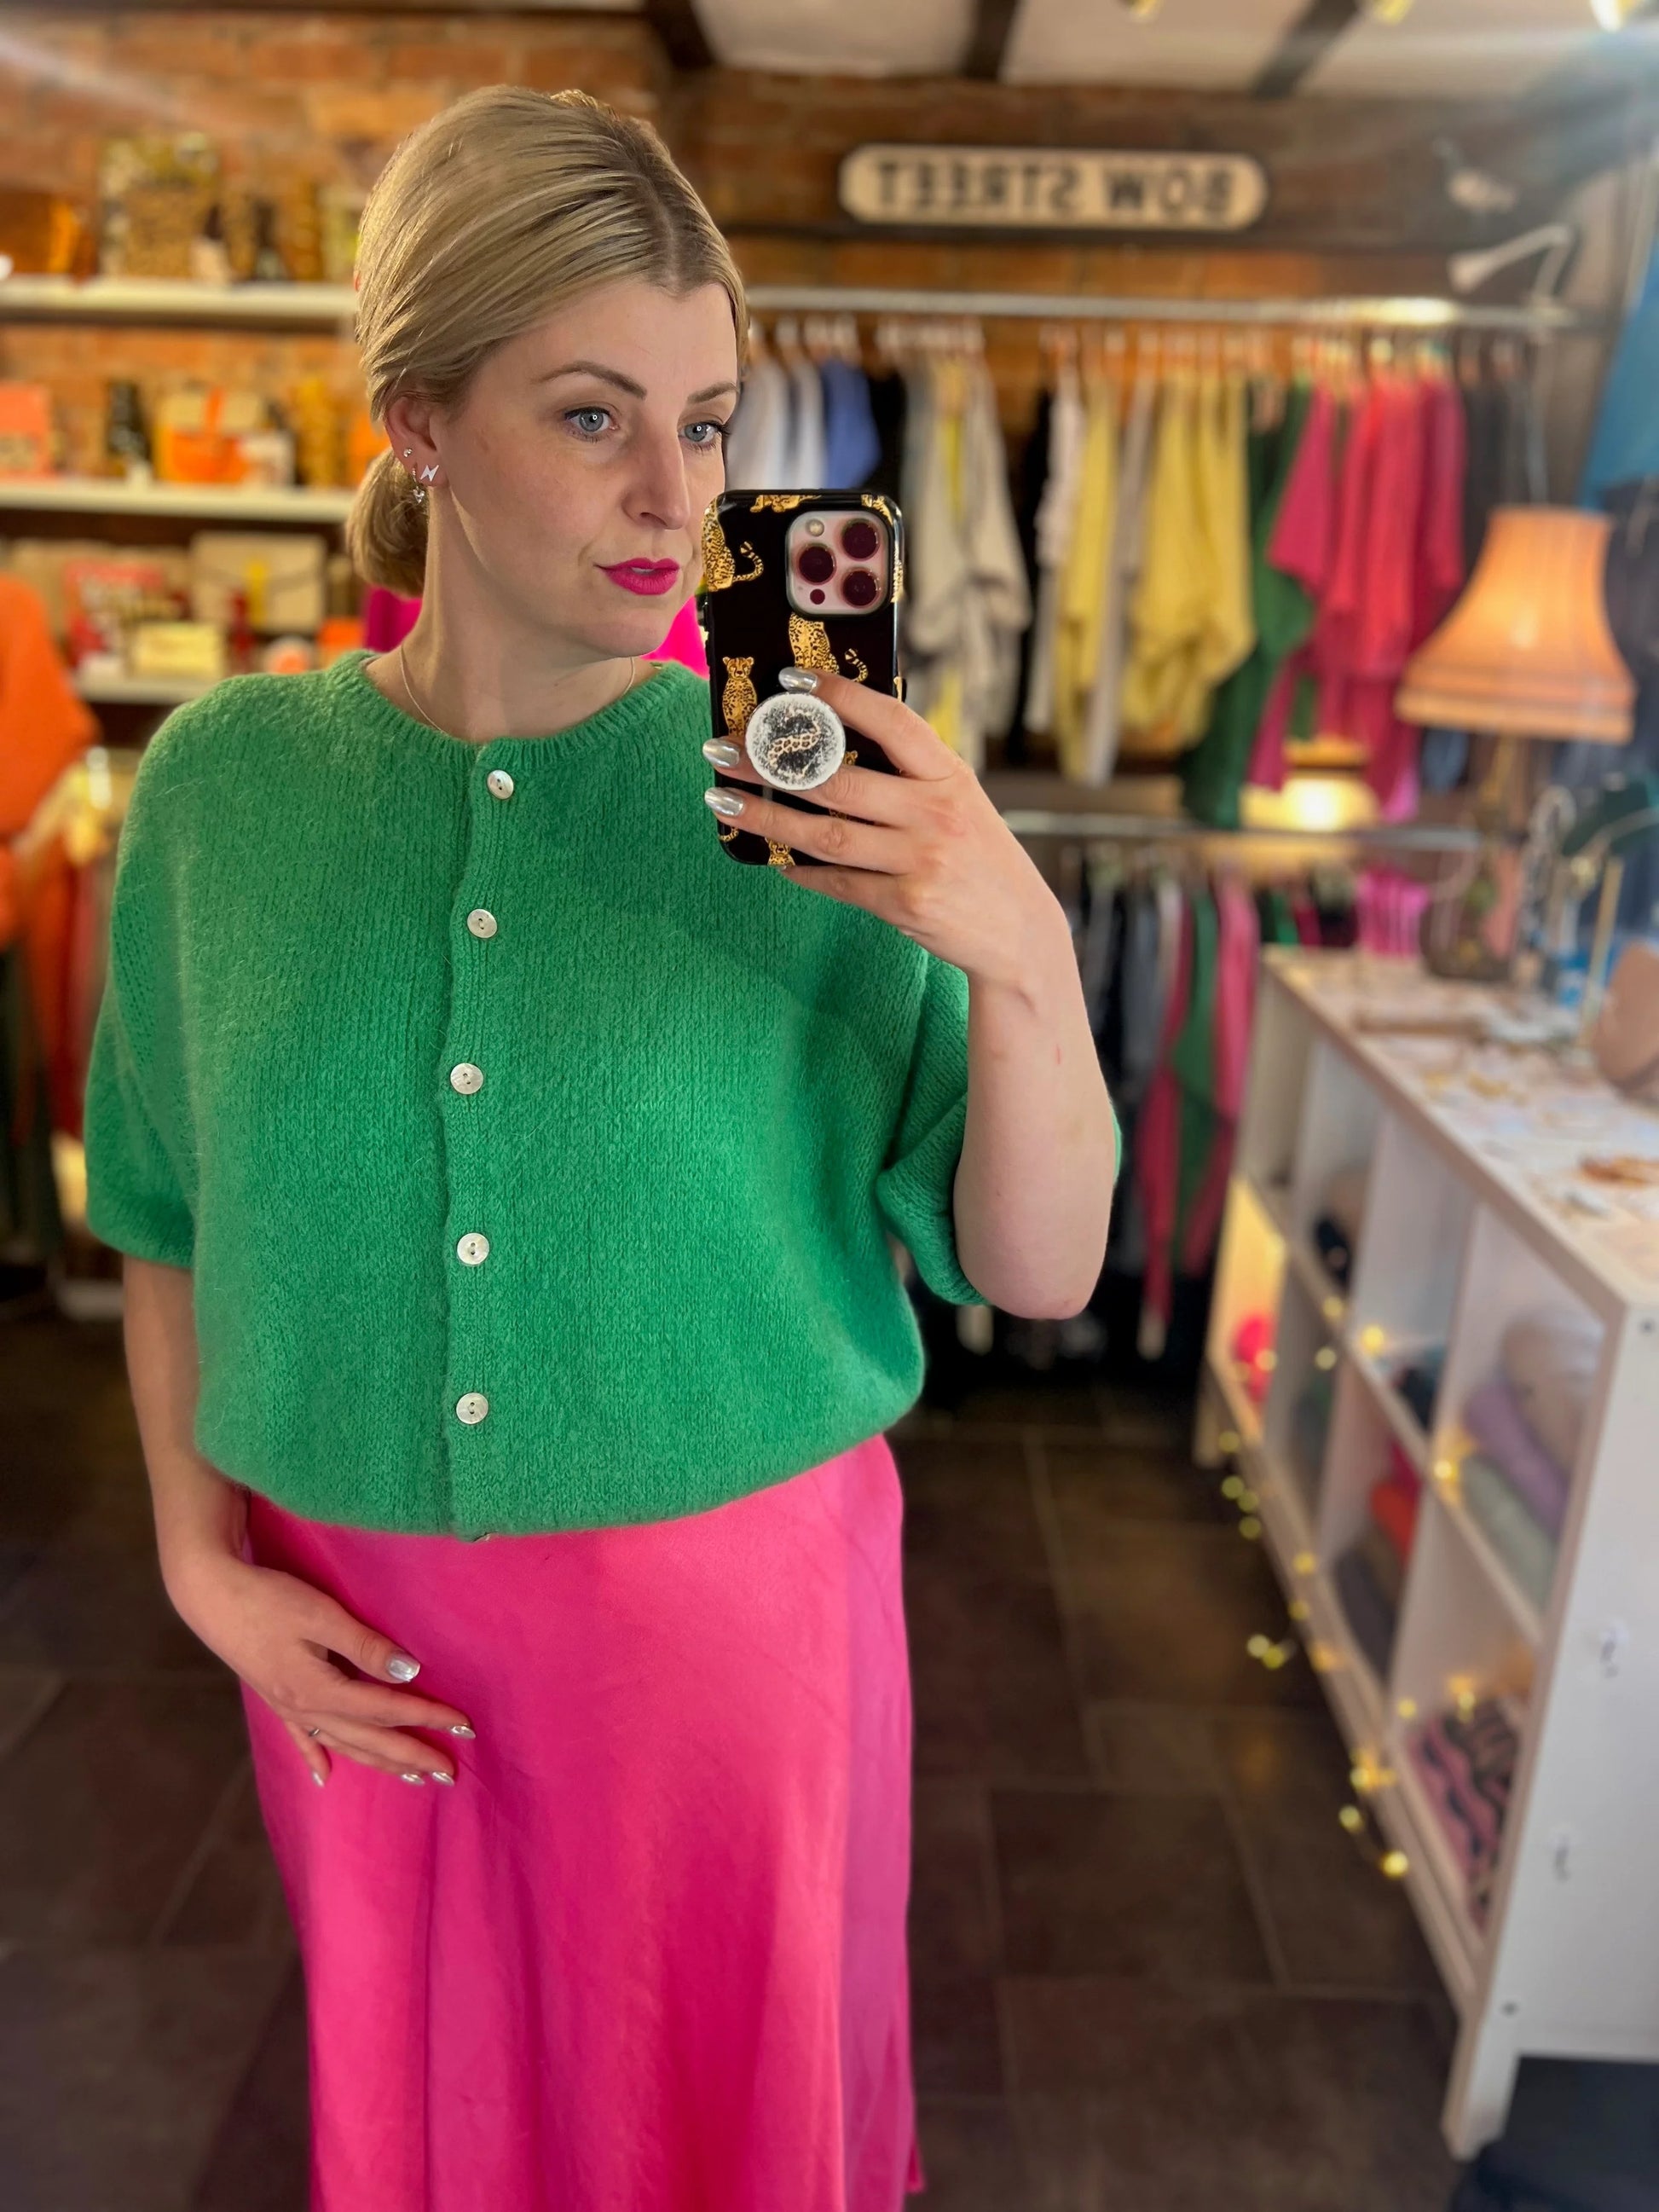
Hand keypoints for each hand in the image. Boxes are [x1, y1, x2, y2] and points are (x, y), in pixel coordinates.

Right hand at [164, 1547, 474, 1788]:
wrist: (210, 1596)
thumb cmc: (268, 1599)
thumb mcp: (321, 1616)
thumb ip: (365, 1646)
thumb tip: (409, 1672)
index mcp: (321, 1689)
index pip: (388, 1709)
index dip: (428, 1717)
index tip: (463, 1727)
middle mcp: (306, 1708)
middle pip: (370, 1738)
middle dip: (412, 1756)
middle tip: (450, 1773)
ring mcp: (288, 1708)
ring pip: (343, 1744)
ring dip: (379, 1762)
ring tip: (411, 1779)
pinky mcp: (274, 1699)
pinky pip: (302, 1738)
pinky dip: (315, 1758)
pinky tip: (323, 1776)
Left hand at [703, 669, 1065, 987]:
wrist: (1020, 933)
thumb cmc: (979, 859)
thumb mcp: (959, 803)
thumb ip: (911, 776)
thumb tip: (830, 745)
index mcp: (949, 776)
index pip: (890, 720)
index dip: (838, 696)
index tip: (789, 681)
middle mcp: (935, 813)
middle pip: (837, 780)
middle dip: (771, 762)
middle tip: (724, 749)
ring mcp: (920, 860)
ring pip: (823, 834)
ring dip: (765, 817)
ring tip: (722, 801)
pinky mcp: (904, 904)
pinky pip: (836, 882)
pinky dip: (799, 870)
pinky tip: (772, 859)